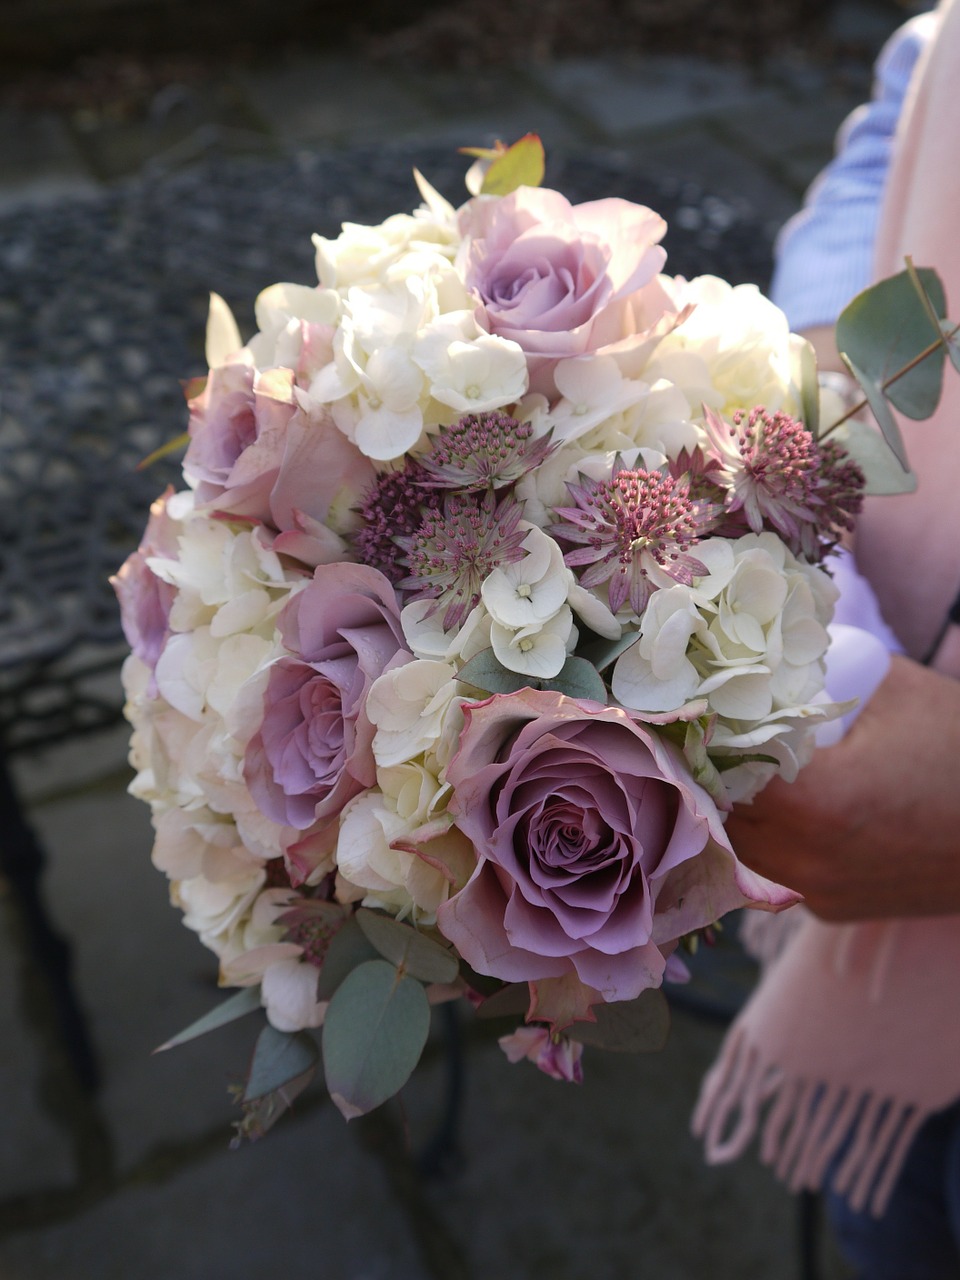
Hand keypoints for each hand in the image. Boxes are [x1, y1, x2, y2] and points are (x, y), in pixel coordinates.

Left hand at [724, 654, 959, 920]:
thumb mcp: (896, 690)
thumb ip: (821, 673)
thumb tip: (765, 653)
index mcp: (814, 803)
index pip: (716, 771)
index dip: (698, 738)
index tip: (691, 708)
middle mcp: (806, 860)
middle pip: (719, 814)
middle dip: (708, 775)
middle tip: (704, 735)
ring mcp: (820, 892)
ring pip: (742, 849)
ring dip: (733, 811)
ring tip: (737, 768)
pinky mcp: (834, 910)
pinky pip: (777, 870)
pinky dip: (770, 840)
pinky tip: (786, 806)